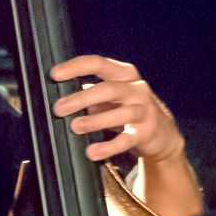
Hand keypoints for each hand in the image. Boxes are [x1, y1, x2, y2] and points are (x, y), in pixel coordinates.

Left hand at [50, 55, 184, 166]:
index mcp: (124, 74)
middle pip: (109, 88)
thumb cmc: (128, 109)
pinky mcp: (146, 132)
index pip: (99, 63)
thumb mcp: (110, 97)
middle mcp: (136, 88)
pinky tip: (93, 152)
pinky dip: (109, 147)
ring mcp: (144, 110)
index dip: (76, 67)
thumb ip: (89, 93)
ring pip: (121, 113)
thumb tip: (60, 98)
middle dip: (82, 98)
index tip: (55, 74)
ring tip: (75, 127)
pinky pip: (127, 139)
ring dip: (95, 120)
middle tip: (59, 108)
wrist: (160, 132)